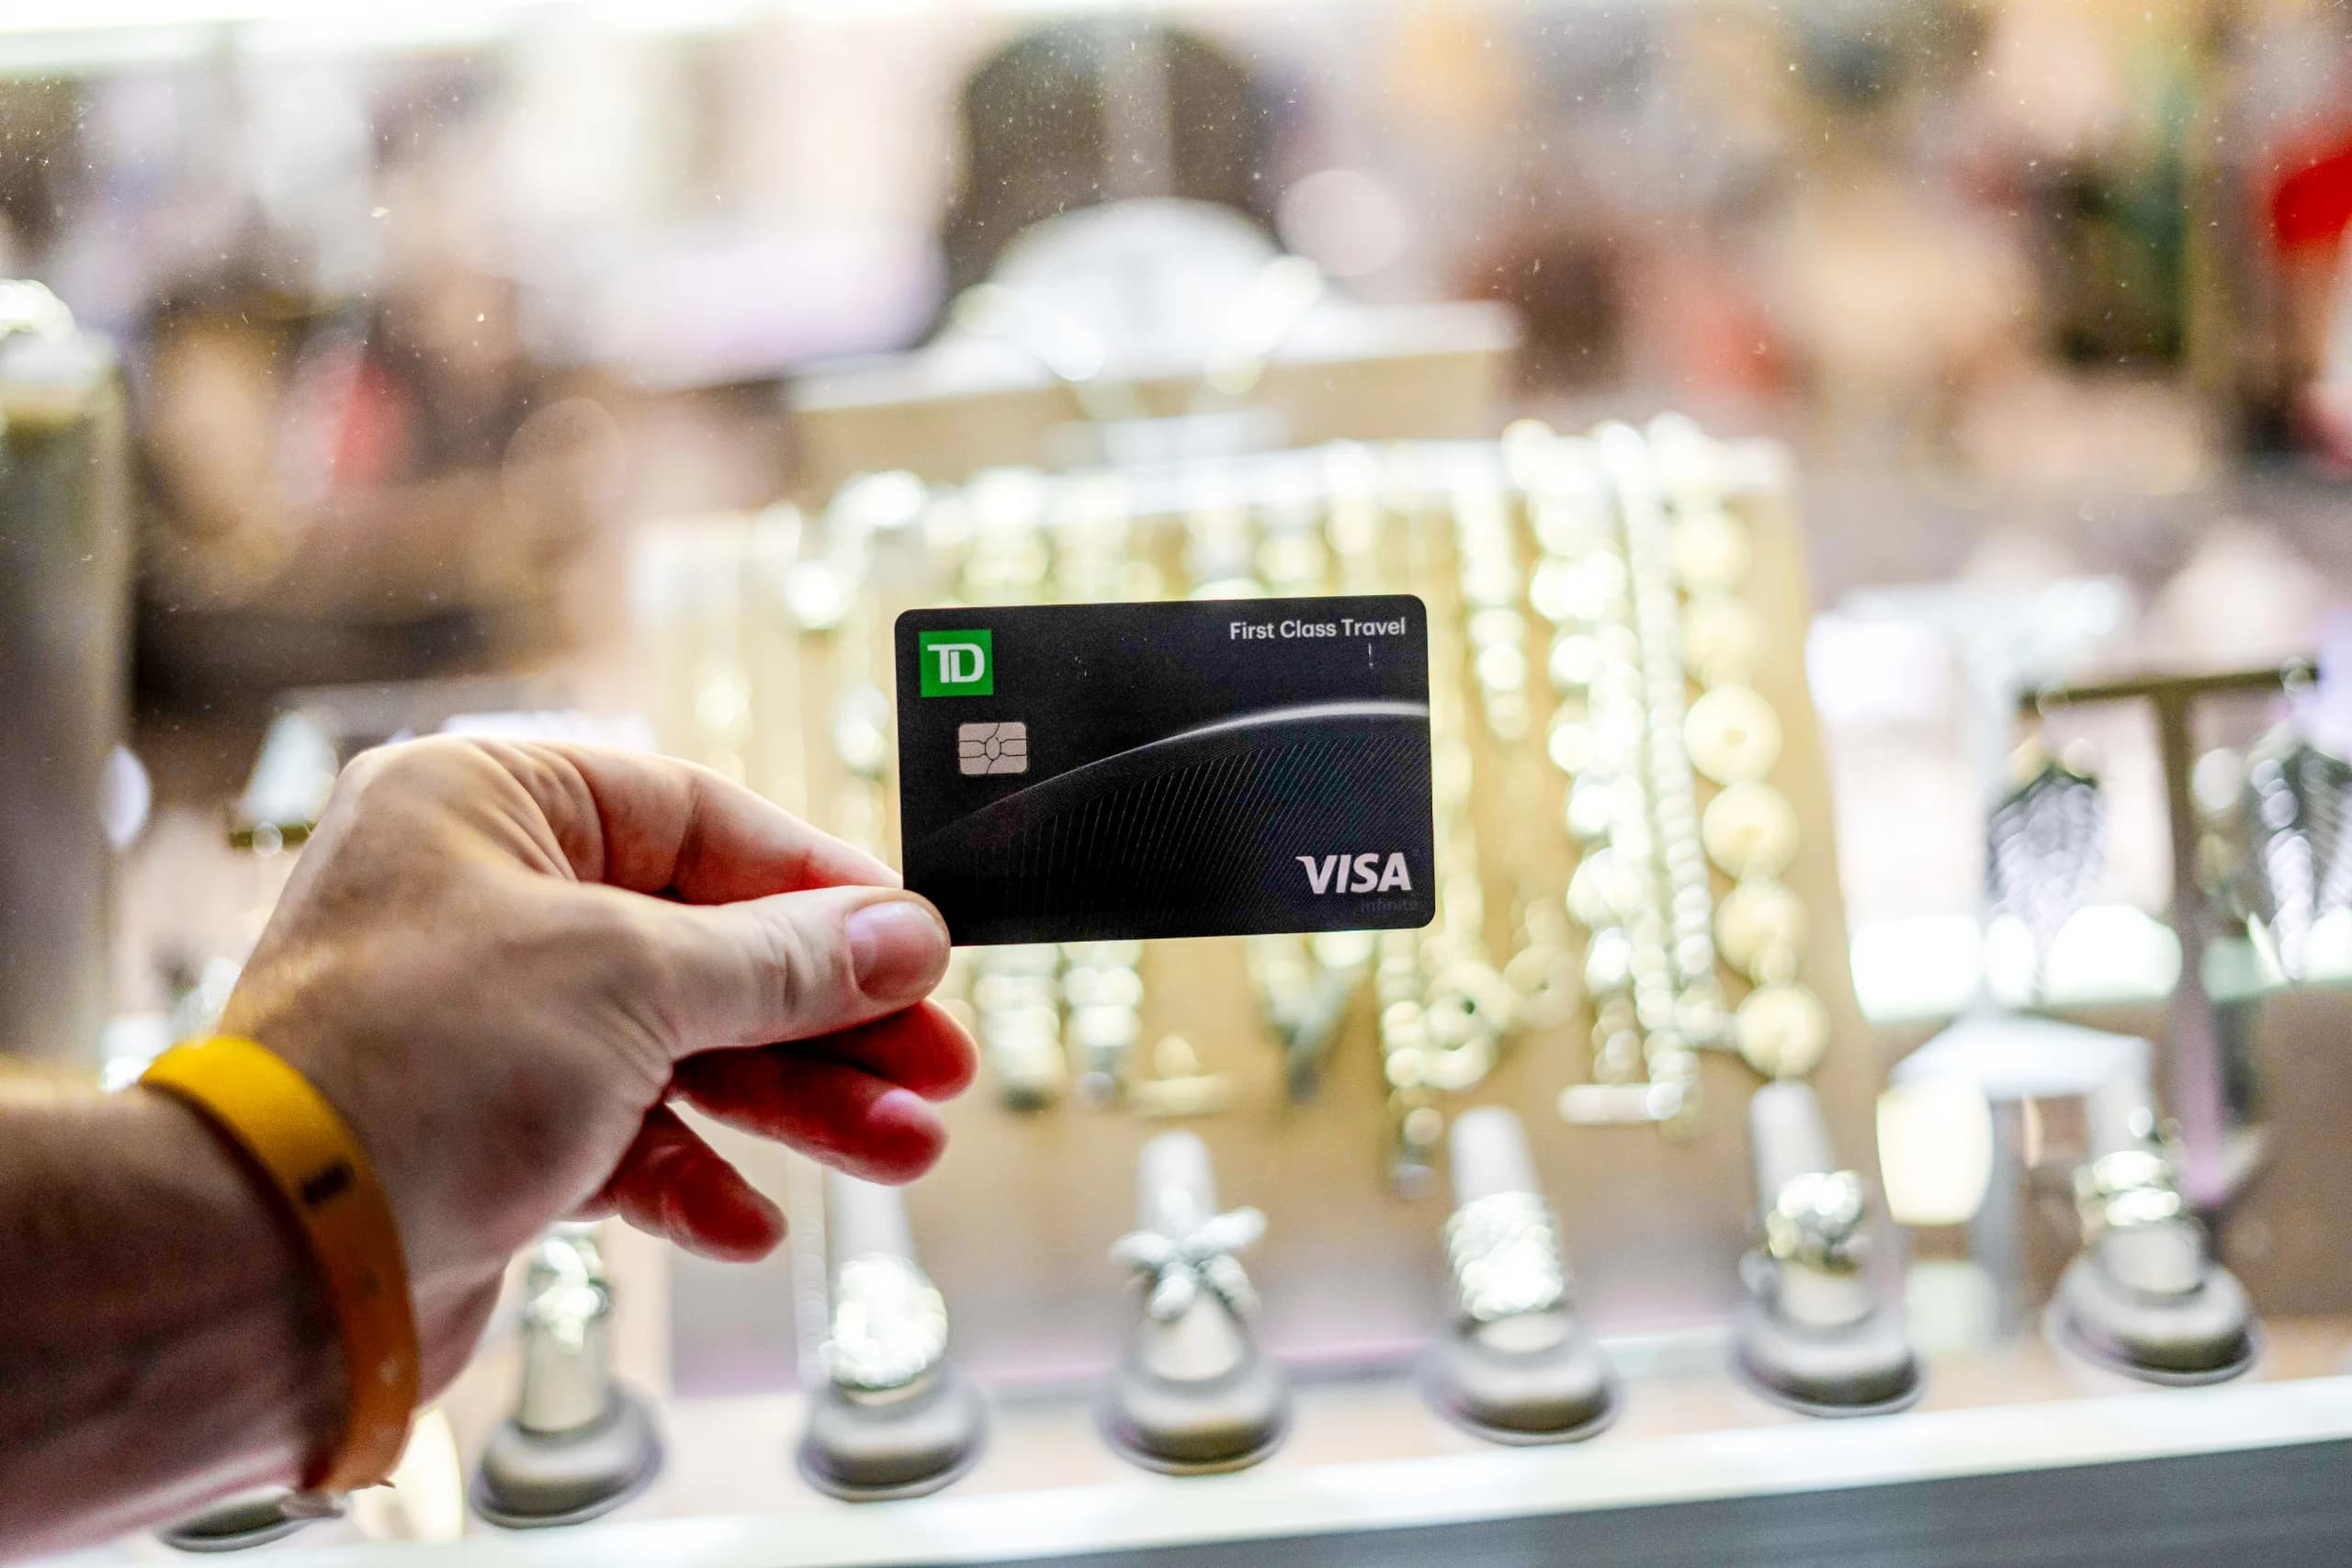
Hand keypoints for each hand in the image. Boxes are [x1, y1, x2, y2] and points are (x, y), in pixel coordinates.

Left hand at [215, 737, 973, 1394]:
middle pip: (707, 944)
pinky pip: (625, 1135)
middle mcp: (483, 902)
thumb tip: (901, 933)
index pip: (700, 819)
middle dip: (829, 1017)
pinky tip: (751, 1219)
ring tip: (901, 1148)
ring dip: (795, 1103)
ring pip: (681, 1047)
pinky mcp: (489, 1131)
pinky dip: (694, 1175)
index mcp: (489, 807)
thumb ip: (783, 959)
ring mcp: (487, 1021)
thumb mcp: (634, 979)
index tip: (916, 942)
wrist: (276, 1264)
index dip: (822, 887)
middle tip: (934, 1066)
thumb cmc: (409, 1072)